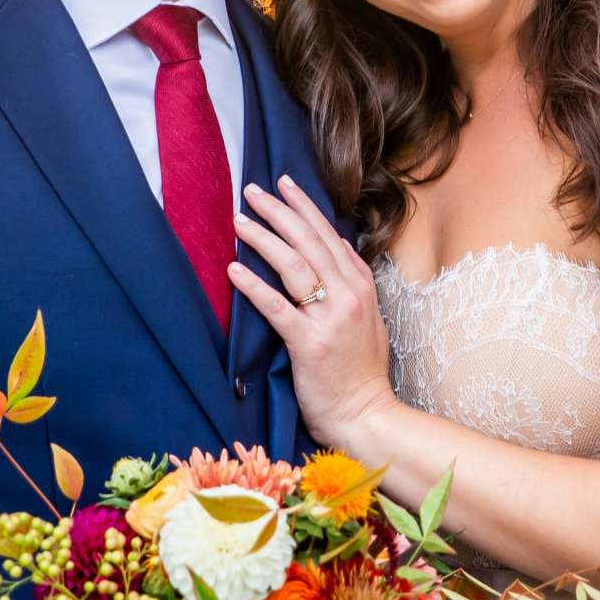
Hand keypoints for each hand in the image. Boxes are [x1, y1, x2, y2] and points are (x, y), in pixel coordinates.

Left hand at [228, 176, 393, 446]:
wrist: (366, 415)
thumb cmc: (360, 372)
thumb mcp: (366, 320)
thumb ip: (348, 288)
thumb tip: (328, 259)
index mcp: (361, 287)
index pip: (330, 235)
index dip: (305, 207)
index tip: (284, 184)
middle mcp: (349, 295)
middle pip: (309, 240)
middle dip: (279, 210)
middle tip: (252, 190)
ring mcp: (330, 318)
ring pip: (293, 264)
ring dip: (263, 237)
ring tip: (239, 220)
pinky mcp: (309, 343)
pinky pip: (276, 306)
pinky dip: (254, 285)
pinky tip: (233, 270)